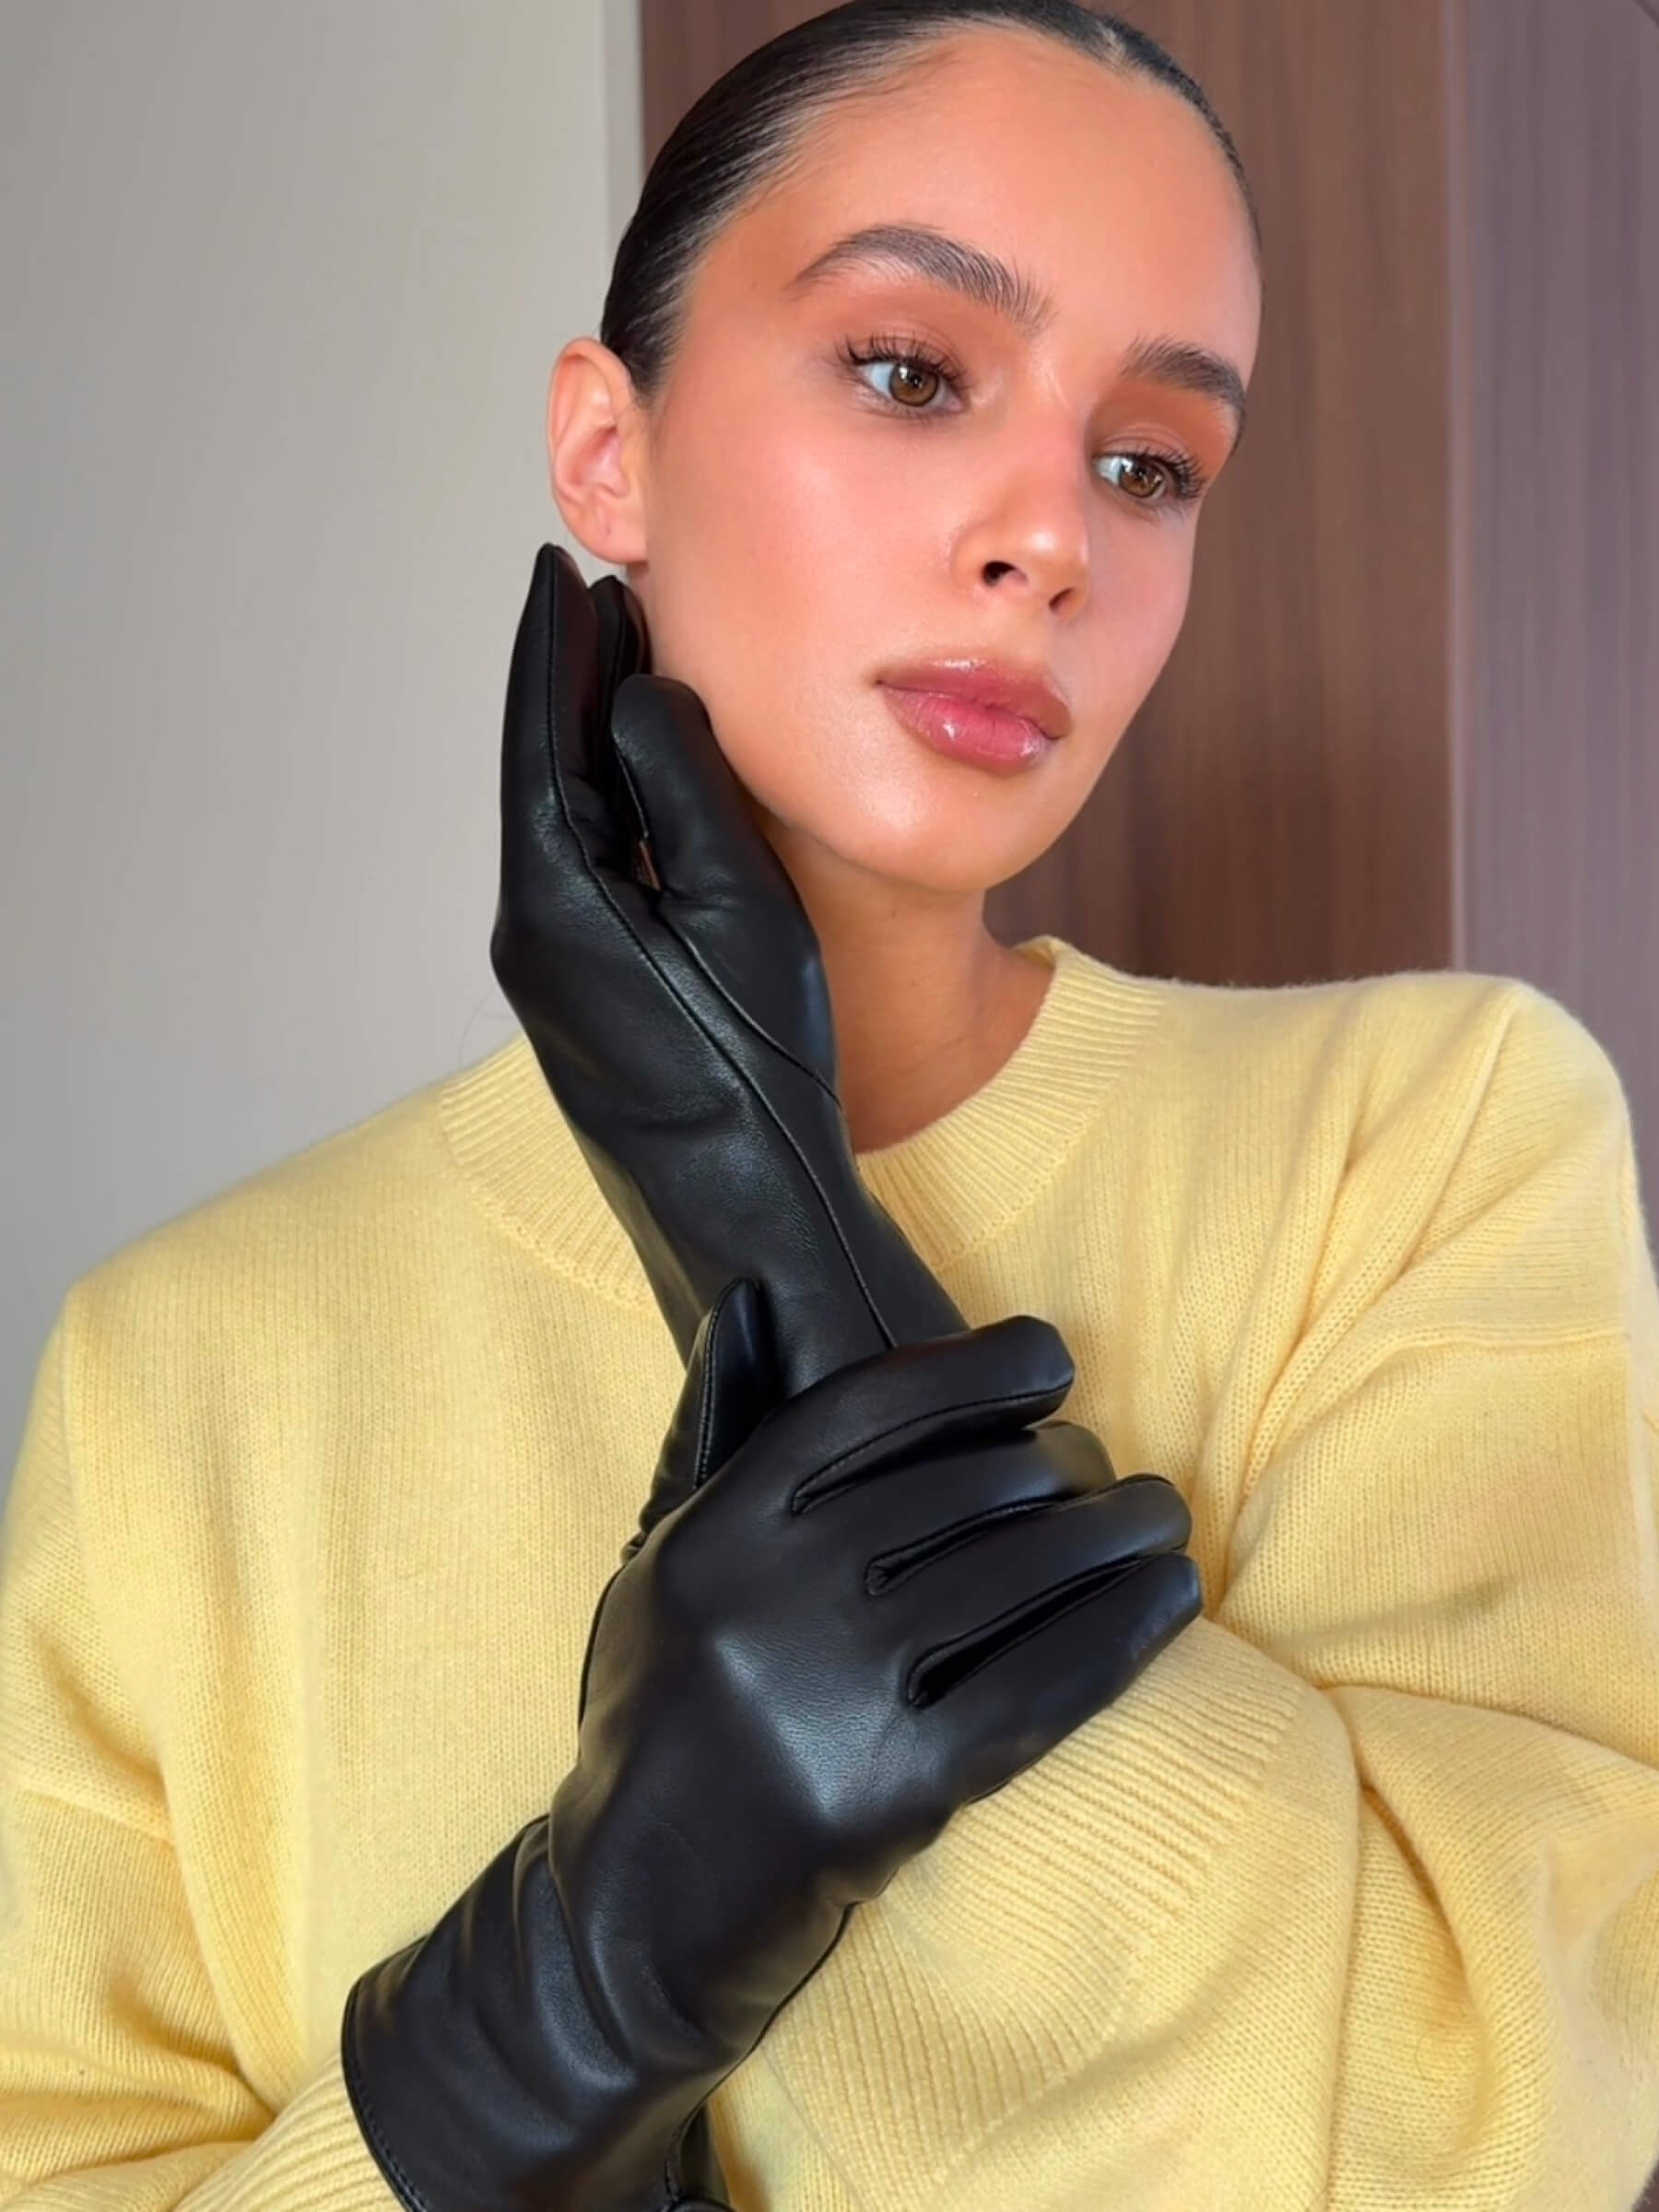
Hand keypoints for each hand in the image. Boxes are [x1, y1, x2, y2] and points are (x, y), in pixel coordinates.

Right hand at [342, 1281, 1199, 2211]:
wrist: (642, 1902)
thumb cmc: (664, 1702)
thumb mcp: (661, 1556)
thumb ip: (717, 1427)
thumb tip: (756, 1296)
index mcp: (720, 1530)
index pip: (866, 1406)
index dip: (972, 1366)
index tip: (1052, 1354)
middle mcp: (773, 1600)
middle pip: (961, 1485)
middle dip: (1061, 1463)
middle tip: (1109, 1468)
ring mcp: (837, 1696)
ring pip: (1018, 1574)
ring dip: (1115, 1533)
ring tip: (1160, 1516)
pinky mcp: (901, 1787)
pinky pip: (1043, 1683)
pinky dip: (1122, 1629)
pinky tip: (1168, 1595)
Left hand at [488, 542, 966, 1402]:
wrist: (754, 1225)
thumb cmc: (763, 1071)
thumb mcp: (737, 906)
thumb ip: (680, 784)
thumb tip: (634, 692)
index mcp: (551, 901)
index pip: (535, 740)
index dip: (548, 648)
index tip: (557, 568)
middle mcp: (529, 938)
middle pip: (537, 778)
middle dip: (564, 685)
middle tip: (595, 595)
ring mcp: (551, 983)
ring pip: (559, 830)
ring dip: (585, 746)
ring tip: (620, 670)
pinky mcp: (585, 1012)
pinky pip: (581, 881)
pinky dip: (606, 814)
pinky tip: (639, 793)